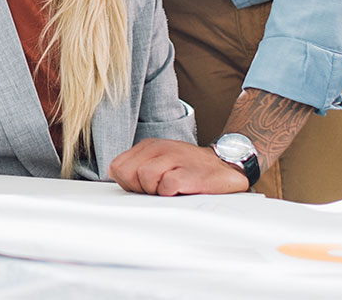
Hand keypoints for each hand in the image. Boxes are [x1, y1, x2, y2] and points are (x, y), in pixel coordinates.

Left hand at [108, 138, 249, 195]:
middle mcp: (159, 148)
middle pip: (127, 174)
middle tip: (158, 189)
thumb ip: (136, 170)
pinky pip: (165, 187)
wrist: (225, 167)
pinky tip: (182, 190)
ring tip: (172, 189)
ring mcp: (173, 158)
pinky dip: (171, 193)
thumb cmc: (190, 169)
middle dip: (139, 188)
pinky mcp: (187, 172)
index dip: (128, 183)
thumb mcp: (159, 164)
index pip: (118, 167)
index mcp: (148, 147)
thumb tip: (117, 176)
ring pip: (144, 178)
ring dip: (156, 191)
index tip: (144, 187)